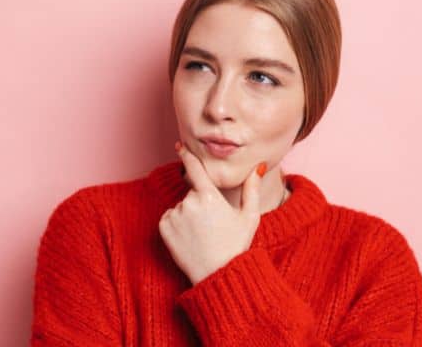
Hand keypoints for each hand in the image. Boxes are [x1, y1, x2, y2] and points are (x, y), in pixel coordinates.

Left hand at [158, 140, 265, 284]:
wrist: (217, 274)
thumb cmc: (236, 246)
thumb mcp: (250, 217)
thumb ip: (252, 189)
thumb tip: (258, 166)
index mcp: (209, 196)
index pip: (195, 169)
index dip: (187, 155)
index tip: (180, 145)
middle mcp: (189, 202)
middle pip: (192, 193)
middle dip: (200, 203)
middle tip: (212, 225)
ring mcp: (175, 215)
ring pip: (181, 207)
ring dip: (188, 215)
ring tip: (201, 234)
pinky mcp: (163, 228)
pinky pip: (169, 218)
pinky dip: (176, 225)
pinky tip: (189, 238)